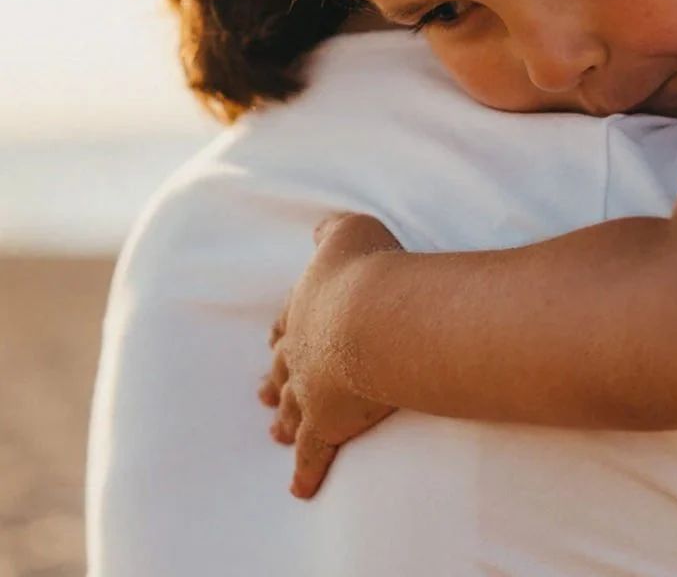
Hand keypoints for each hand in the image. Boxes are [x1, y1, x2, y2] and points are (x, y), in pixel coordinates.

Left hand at [259, 212, 402, 497]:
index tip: (275, 341)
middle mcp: (300, 350)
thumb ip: (332, 230)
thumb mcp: (350, 231)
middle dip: (274, 379)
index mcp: (305, 308)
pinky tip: (300, 488)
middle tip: (262, 392)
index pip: (288, 323)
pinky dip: (305, 471)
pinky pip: (312, 453)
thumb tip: (320, 228)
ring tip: (274, 432)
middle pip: (281, 368)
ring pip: (289, 410)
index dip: (284, 331)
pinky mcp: (326, 424)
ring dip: (282, 420)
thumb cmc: (368, 268)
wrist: (374, 316)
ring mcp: (310, 390)